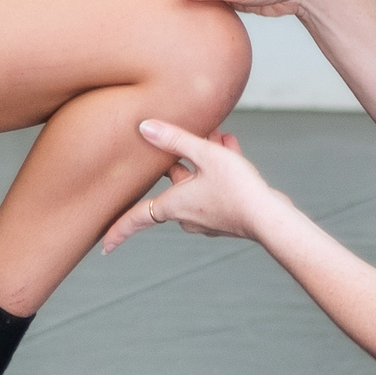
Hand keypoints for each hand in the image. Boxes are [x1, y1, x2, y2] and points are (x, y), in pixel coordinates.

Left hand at [98, 119, 278, 253]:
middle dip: (181, 159)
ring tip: (219, 136)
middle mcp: (187, 215)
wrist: (272, 217)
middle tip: (190, 137)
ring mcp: (209, 217)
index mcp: (173, 205)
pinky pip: (216, 188)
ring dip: (205, 159)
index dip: (118, 231)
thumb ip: (174, 139)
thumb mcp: (204, 155)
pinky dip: (220, 169)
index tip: (103, 247)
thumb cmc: (236, 189)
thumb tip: (144, 126)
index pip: (136, 219)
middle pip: (173, 185)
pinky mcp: (228, 215)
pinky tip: (230, 146)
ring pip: (198, 183)